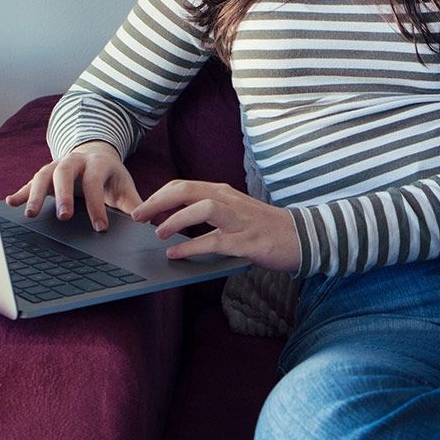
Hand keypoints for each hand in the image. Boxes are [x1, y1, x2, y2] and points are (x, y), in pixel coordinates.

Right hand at [4, 139, 143, 231]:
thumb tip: (145, 223)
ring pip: (43, 175)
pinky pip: (30, 181)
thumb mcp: (124, 185)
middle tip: (64, 216)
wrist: (95, 152)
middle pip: (65, 173)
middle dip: (63, 194)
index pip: (95, 182)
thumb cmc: (110, 175)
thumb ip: (133, 203)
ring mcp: (57, 165)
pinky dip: (21, 192)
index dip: (97, 204)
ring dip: (35, 194)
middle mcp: (74, 161)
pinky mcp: (45, 174)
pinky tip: (11, 202)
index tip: (100, 227)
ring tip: (31, 214)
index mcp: (97, 163)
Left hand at [129, 180, 299, 272]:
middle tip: (138, 217)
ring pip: (202, 209)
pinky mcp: (247, 241)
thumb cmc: (264, 227)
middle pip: (187, 190)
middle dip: (158, 202)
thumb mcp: (234, 211)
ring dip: (176, 219)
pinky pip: (215, 241)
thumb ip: (210, 211)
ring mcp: (239, 219)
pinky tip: (176, 254)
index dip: (159, 195)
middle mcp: (229, 200)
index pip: (183, 185)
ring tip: (158, 233)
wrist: (302, 237)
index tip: (141, 208)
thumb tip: (177, 220)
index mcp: (223, 192)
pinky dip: (192, 246)